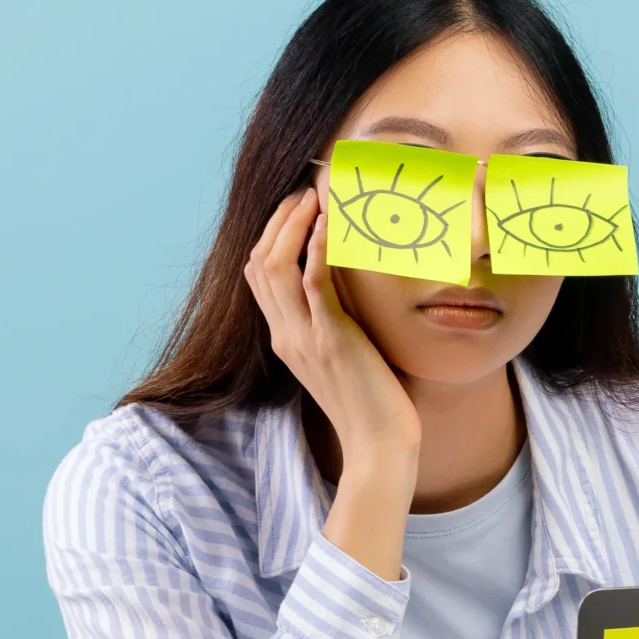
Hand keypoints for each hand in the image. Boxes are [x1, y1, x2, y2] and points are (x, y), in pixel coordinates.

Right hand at [243, 189, 418, 576]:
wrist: (379, 446)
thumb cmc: (372, 403)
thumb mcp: (344, 354)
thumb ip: (336, 320)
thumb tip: (348, 284)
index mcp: (285, 338)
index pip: (259, 276)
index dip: (271, 236)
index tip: (295, 208)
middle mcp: (286, 335)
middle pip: (259, 263)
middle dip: (277, 221)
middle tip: (302, 192)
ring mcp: (304, 338)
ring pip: (276, 267)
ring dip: (293, 225)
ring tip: (313, 197)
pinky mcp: (331, 340)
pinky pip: (313, 284)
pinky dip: (316, 248)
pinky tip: (329, 224)